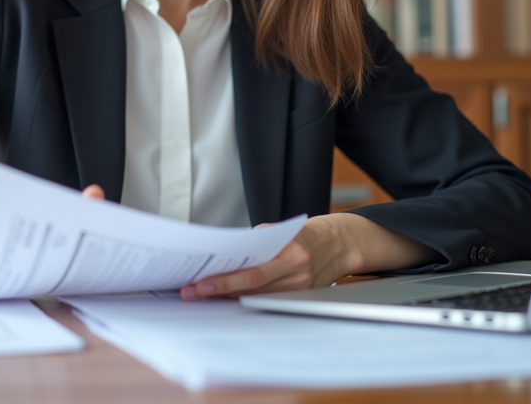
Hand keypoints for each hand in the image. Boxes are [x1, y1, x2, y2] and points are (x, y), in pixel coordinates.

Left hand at [178, 212, 438, 300]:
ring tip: (200, 295)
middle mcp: (297, 275)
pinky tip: (224, 297)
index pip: (253, 273)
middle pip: (251, 289)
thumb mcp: (282, 230)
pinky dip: (243, 299)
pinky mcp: (298, 298)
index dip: (225, 281)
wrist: (339, 244)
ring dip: (226, 298)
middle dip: (218, 292)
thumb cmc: (306, 233)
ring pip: (256, 298)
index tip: (200, 284)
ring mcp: (298, 290)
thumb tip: (225, 251)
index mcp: (293, 253)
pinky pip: (266, 300)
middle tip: (190, 292)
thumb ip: (256, 241)